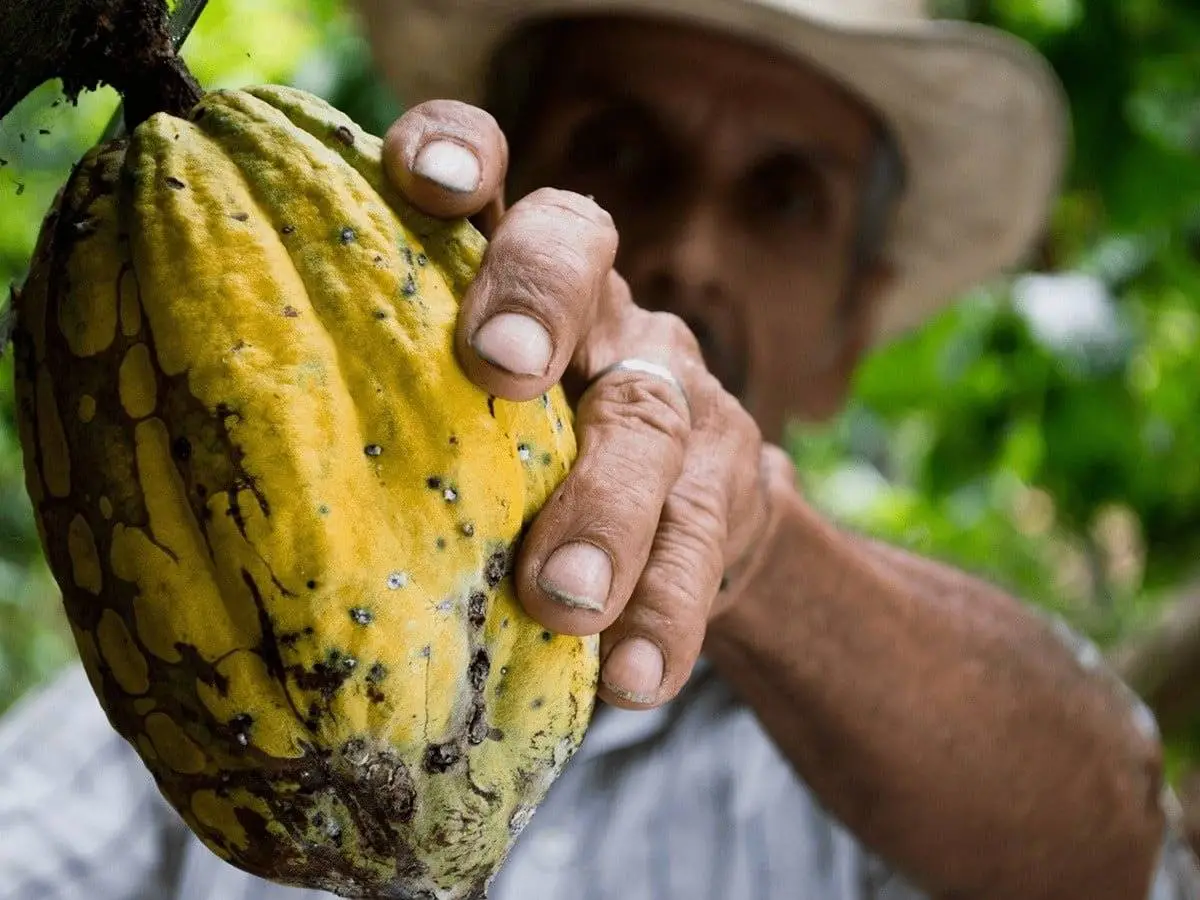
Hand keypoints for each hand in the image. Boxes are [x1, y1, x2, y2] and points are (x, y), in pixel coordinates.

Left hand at [382, 101, 779, 709]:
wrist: (688, 527)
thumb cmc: (521, 474)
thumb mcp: (455, 426)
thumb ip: (389, 425)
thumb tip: (229, 495)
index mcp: (509, 279)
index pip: (491, 175)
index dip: (460, 152)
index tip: (424, 180)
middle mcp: (598, 311)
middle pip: (579, 257)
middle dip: (536, 300)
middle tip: (500, 369)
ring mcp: (673, 391)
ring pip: (650, 419)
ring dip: (606, 508)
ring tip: (563, 600)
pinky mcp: (728, 482)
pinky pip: (704, 542)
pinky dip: (665, 613)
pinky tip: (632, 676)